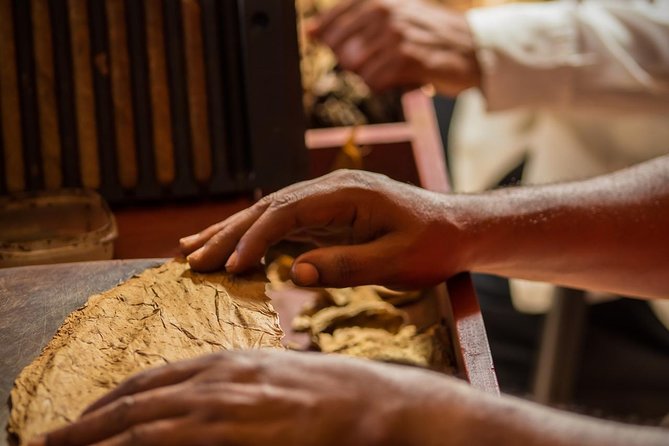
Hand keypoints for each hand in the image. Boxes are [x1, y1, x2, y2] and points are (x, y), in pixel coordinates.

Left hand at [31, 349, 459, 445]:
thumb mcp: (276, 383)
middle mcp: (220, 376)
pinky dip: (136, 442)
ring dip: (97, 434)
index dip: (115, 398)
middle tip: (51, 438)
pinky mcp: (238, 427)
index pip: (155, 378)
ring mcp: (228, 402)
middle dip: (90, 420)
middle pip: (138, 397)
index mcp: (228, 362)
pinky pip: (171, 436)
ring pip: (143, 417)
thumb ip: (237, 394)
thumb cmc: (330, 394)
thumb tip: (204, 411)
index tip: (88, 417)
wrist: (374, 402)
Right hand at [180, 170, 469, 288]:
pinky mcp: (328, 216)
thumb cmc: (433, 244)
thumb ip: (348, 265)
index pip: (286, 212)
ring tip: (192, 248)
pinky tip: (233, 248)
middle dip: (228, 233)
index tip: (229, 266)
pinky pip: (284, 225)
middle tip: (189, 258)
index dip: (254, 238)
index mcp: (346, 194)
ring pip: (269, 213)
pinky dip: (255, 237)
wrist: (457, 228)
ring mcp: (327, 202)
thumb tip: (297, 271)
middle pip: (268, 208)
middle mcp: (330, 191)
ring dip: (232, 232)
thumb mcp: (396, 261)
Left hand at [308, 0, 480, 94]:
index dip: (323, 34)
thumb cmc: (429, 34)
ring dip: (369, 75)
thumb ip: (355, 21)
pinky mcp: (407, 58)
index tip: (317, 39)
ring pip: (356, 67)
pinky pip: (374, 80)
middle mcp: (385, 12)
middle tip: (375, 61)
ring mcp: (396, 35)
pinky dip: (382, 85)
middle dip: (350, 61)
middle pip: (340, 48)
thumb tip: (311, 31)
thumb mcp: (395, 15)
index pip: (333, 18)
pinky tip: (397, 78)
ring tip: (390, 69)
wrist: (473, 47)